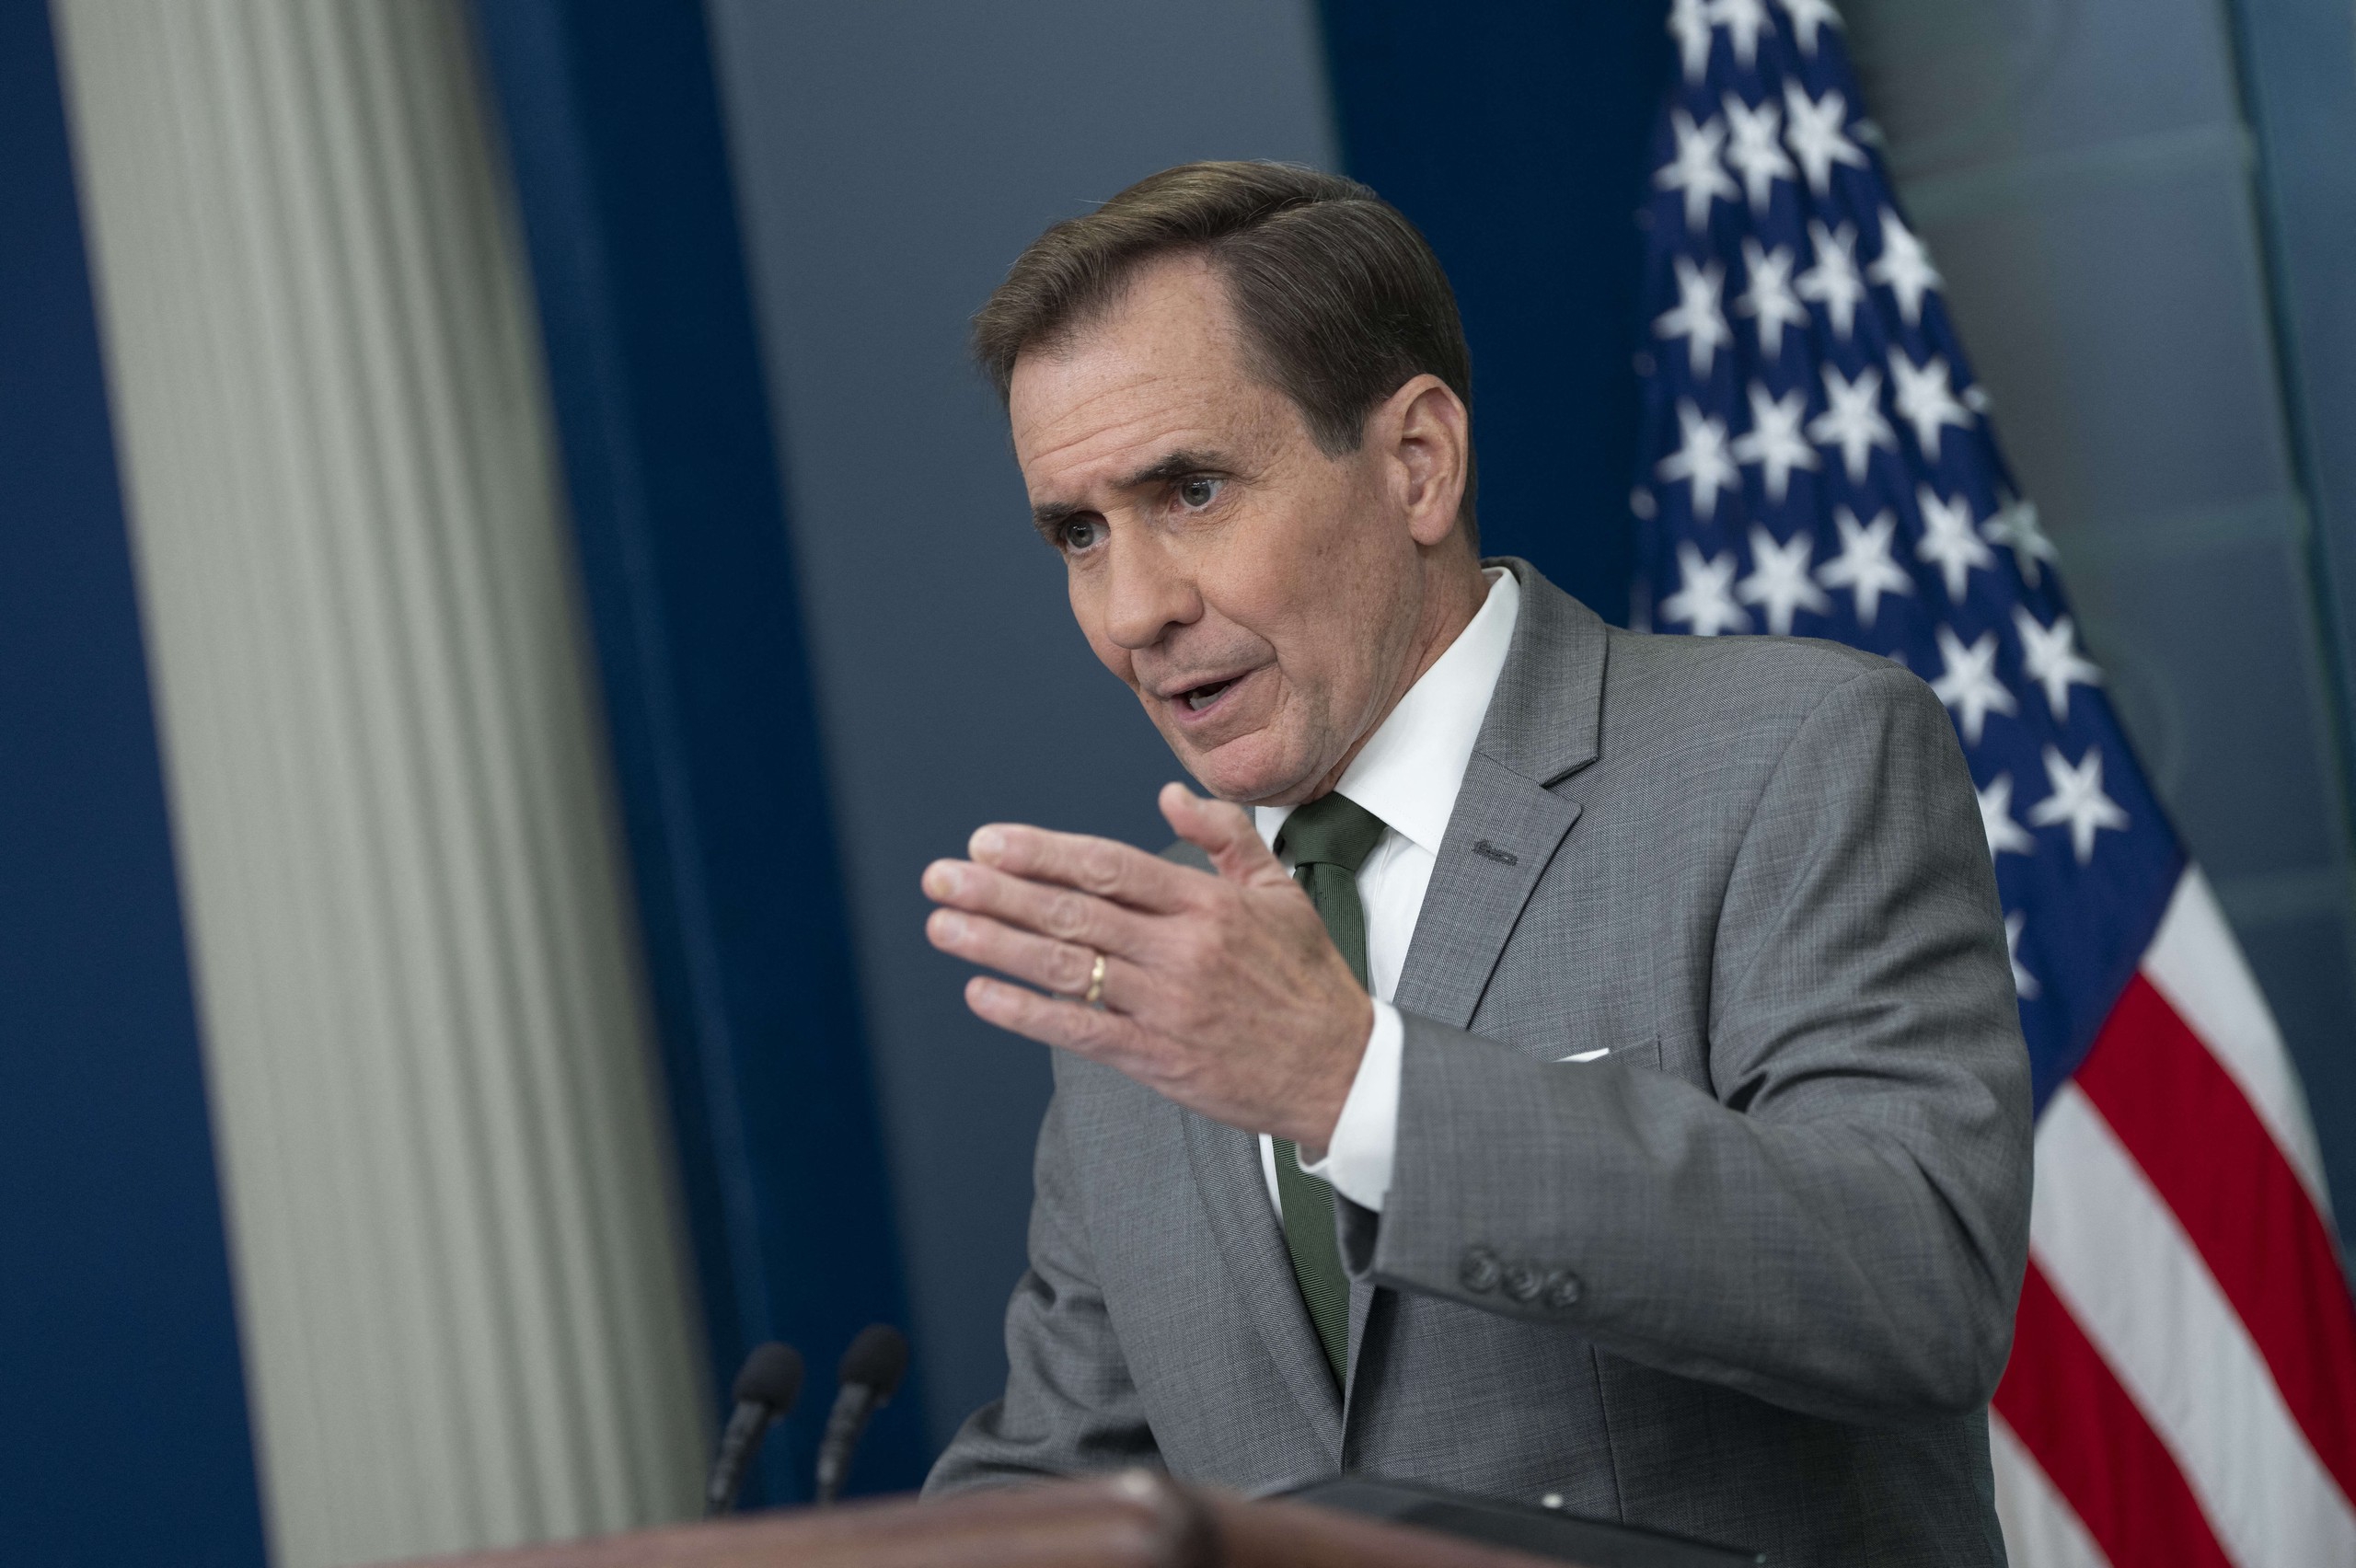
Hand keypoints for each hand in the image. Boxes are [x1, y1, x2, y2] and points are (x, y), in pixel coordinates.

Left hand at [922, 782, 1372, 1150]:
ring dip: (996, 945)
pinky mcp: (1159, 1059)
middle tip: (940, 876)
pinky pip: (1080, 1031)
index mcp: (1208, 904)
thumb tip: (1167, 795)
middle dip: (998, 892)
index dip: (1042, 852)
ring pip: (1066, 968)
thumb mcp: (1281, 892)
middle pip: (1074, 911)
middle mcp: (1182, 950)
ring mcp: (1167, 1007)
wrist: (1342, 1070)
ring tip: (942, 926)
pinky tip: (980, 993)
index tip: (988, 842)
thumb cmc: (1309, 978)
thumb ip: (1223, 837)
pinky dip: (1026, 1012)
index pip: (1109, 866)